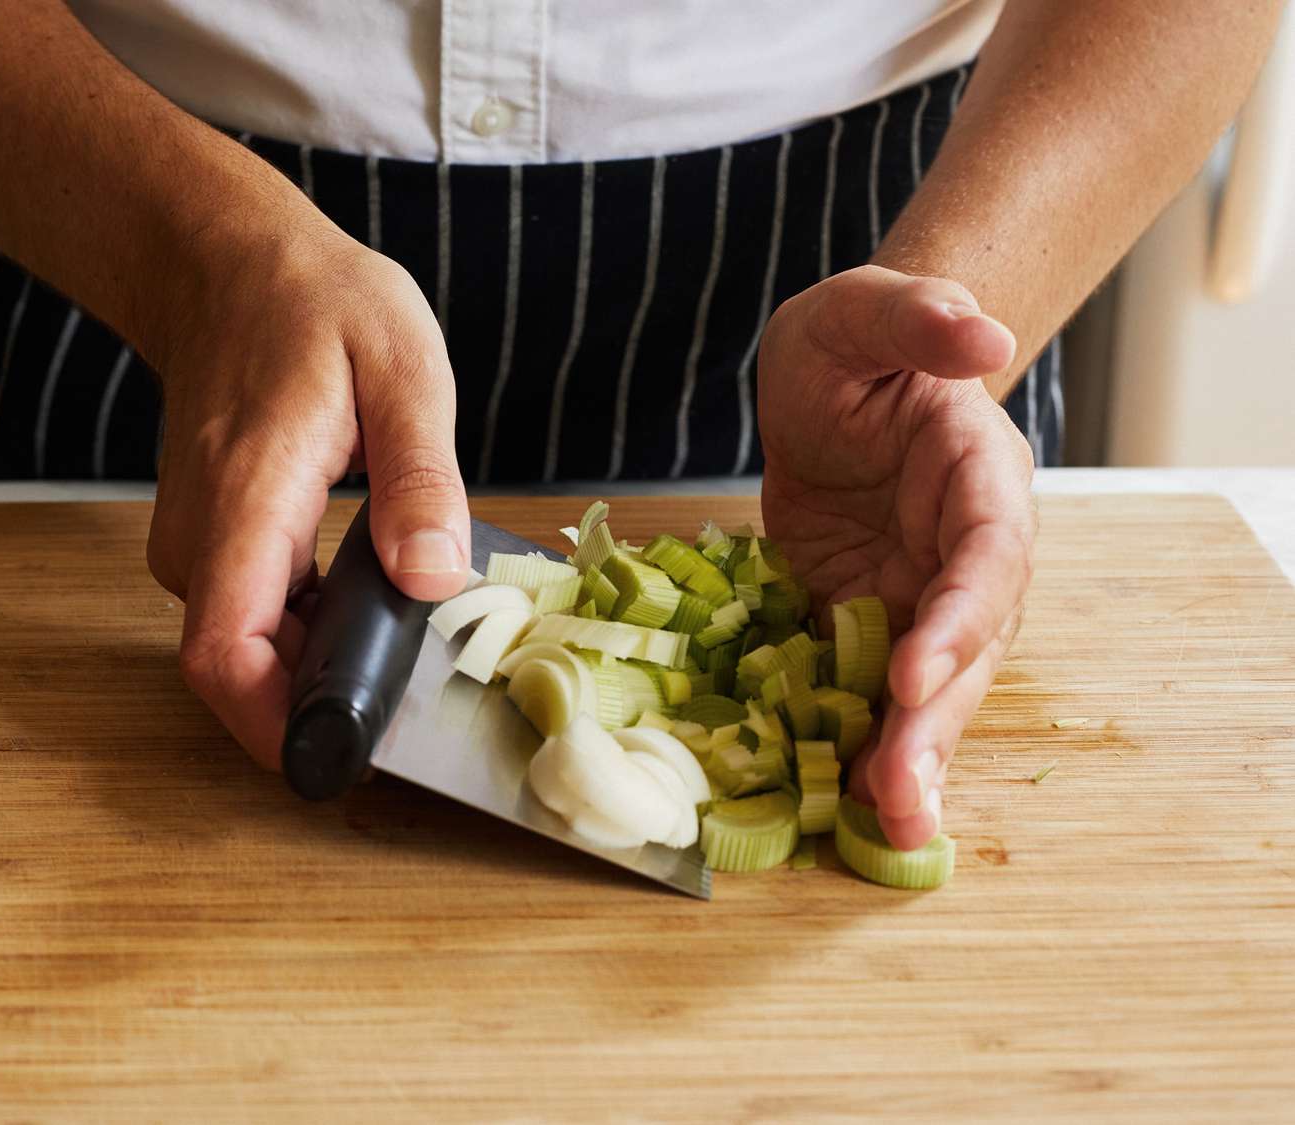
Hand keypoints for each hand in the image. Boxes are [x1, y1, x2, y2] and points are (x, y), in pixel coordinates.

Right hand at [143, 196, 470, 768]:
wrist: (227, 265)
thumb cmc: (316, 303)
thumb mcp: (403, 369)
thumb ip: (419, 480)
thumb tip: (432, 581)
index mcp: (248, 501)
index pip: (226, 653)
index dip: (275, 727)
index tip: (347, 758)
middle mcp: (203, 538)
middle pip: (240, 670)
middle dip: (320, 707)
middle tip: (419, 707)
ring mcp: (199, 545)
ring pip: (249, 649)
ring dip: (320, 671)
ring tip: (407, 649)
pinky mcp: (213, 545)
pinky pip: (256, 618)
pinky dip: (311, 636)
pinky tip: (371, 609)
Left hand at [757, 265, 1034, 848]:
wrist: (827, 386)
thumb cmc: (851, 342)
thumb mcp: (861, 311)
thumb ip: (914, 315)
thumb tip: (981, 335)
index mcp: (979, 476)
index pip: (986, 555)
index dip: (958, 617)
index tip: (910, 673)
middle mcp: (963, 552)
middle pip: (966, 647)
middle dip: (935, 723)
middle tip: (901, 796)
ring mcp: (916, 596)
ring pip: (927, 688)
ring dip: (908, 758)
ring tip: (885, 828)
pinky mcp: (864, 622)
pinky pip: (866, 692)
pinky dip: (856, 744)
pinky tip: (841, 806)